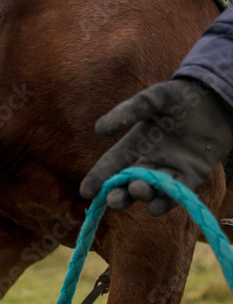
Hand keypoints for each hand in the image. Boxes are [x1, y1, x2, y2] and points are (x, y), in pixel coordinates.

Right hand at [79, 79, 232, 214]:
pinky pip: (174, 195)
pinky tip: (154, 207)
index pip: (112, 164)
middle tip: (112, 199)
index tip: (86, 192)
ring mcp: (170, 170)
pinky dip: (164, 203)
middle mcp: (150, 161)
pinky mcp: (191, 177)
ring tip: (137, 190)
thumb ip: (128, 112)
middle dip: (118, 195)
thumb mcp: (153, 99)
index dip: (98, 178)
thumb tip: (98, 129)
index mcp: (136, 143)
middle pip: (127, 185)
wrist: (217, 99)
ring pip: (150, 192)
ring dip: (140, 196)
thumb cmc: (182, 96)